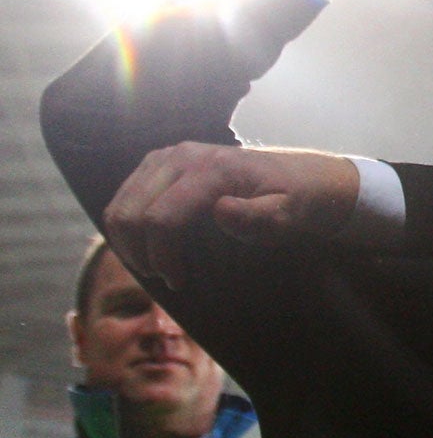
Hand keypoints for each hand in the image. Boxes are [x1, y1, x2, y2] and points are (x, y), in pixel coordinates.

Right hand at [105, 144, 361, 288]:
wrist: (307, 178)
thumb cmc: (300, 201)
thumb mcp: (291, 214)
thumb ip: (260, 217)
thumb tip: (221, 211)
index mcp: (209, 169)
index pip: (161, 219)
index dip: (161, 257)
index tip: (179, 282)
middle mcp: (180, 156)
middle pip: (128, 212)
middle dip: (139, 253)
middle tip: (166, 278)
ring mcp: (167, 157)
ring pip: (120, 205)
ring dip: (129, 242)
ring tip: (158, 268)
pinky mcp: (161, 164)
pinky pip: (127, 197)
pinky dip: (129, 227)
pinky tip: (152, 249)